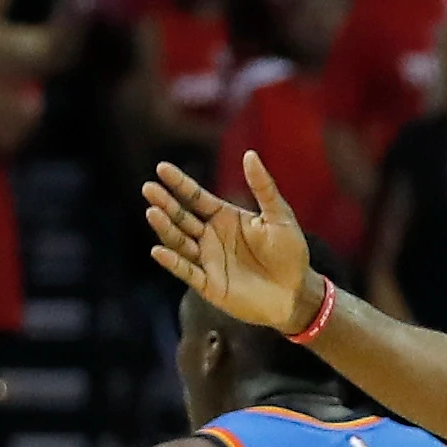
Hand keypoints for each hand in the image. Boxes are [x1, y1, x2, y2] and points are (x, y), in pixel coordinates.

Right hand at [145, 156, 323, 336]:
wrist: (296, 292)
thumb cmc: (290, 252)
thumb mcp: (279, 216)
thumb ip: (263, 188)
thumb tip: (250, 154)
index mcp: (224, 217)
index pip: (196, 197)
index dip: (179, 183)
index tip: (162, 168)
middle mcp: (210, 236)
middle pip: (182, 217)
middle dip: (165, 203)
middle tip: (149, 188)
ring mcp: (208, 260)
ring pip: (180, 241)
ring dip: (166, 228)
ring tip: (152, 212)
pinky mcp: (209, 284)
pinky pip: (187, 271)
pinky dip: (173, 262)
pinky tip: (159, 250)